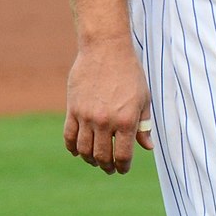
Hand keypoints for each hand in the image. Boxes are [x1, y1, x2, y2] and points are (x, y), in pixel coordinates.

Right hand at [63, 45, 152, 174]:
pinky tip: (78, 150)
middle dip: (106, 166)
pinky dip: (72, 148)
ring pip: (84, 150)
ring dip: (90, 159)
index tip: (123, 168)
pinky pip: (68, 136)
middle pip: (102, 157)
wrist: (106, 48)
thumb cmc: (129, 71)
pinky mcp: (73, 109)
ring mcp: (87, 116)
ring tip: (95, 159)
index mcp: (126, 120)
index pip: (123, 156)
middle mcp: (105, 121)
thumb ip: (143, 124)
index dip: (123, 167)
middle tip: (109, 167)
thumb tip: (147, 147)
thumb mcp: (143, 97)